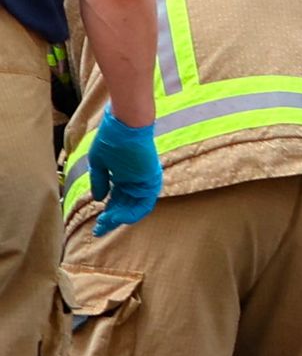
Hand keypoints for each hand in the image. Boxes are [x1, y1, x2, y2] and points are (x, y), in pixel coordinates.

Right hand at [85, 116, 160, 232]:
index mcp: (124, 177)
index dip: (107, 214)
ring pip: (135, 207)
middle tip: (99, 230)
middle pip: (125, 207)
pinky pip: (144, 202)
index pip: (117, 201)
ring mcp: (144, 181)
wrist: (125, 125)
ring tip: (105, 224)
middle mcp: (136, 181)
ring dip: (120, 218)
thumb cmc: (111, 139)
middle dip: (112, 220)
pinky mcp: (151, 180)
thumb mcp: (99, 164)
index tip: (96, 225)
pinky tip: (117, 219)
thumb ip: (100, 182)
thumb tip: (98, 199)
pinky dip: (132, 212)